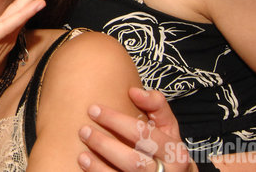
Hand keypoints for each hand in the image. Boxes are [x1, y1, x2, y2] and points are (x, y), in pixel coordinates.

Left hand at [79, 88, 195, 171]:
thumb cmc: (166, 147)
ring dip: (98, 166)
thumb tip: (133, 91)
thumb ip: (155, 104)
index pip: (142, 134)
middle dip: (105, 145)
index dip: (116, 120)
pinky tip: (86, 167)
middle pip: (133, 161)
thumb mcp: (168, 125)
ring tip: (81, 154)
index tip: (94, 109)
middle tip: (84, 130)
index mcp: (174, 152)